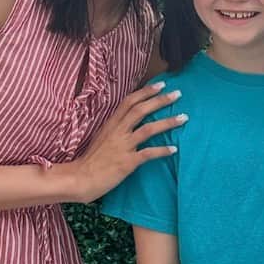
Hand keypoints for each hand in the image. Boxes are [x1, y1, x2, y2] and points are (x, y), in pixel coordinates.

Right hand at [69, 82, 186, 202]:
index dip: (145, 92)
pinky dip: (162, 151)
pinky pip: (148, 154)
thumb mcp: (101, 138)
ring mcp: (122, 146)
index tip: (161, 85)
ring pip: (148, 129)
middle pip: (140, 110)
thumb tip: (129, 122)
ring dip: (167, 122)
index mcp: (111, 125)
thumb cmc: (91, 160)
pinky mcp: (127, 162)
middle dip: (160, 100)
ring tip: (184, 118)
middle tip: (178, 94)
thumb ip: (115, 129)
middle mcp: (117, 132)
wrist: (79, 179)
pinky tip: (174, 149)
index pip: (129, 102)